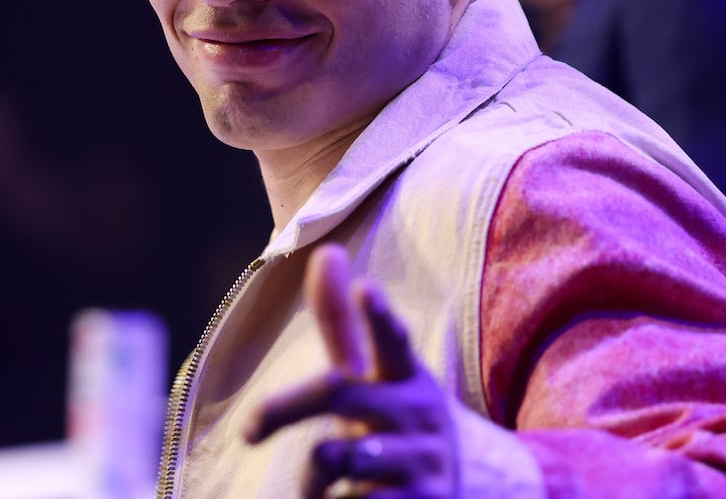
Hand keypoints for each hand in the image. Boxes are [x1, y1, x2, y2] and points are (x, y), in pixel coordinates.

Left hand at [244, 244, 458, 497]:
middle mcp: (416, 414)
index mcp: (405, 375)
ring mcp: (421, 463)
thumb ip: (341, 321)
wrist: (477, 487)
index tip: (368, 289)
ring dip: (311, 476)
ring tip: (315, 486)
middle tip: (248, 429)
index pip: (394, 339)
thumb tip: (326, 250)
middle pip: (339, 395)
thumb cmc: (398, 417)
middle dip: (284, 407)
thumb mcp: (376, 374)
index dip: (380, 316)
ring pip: (337, 457)